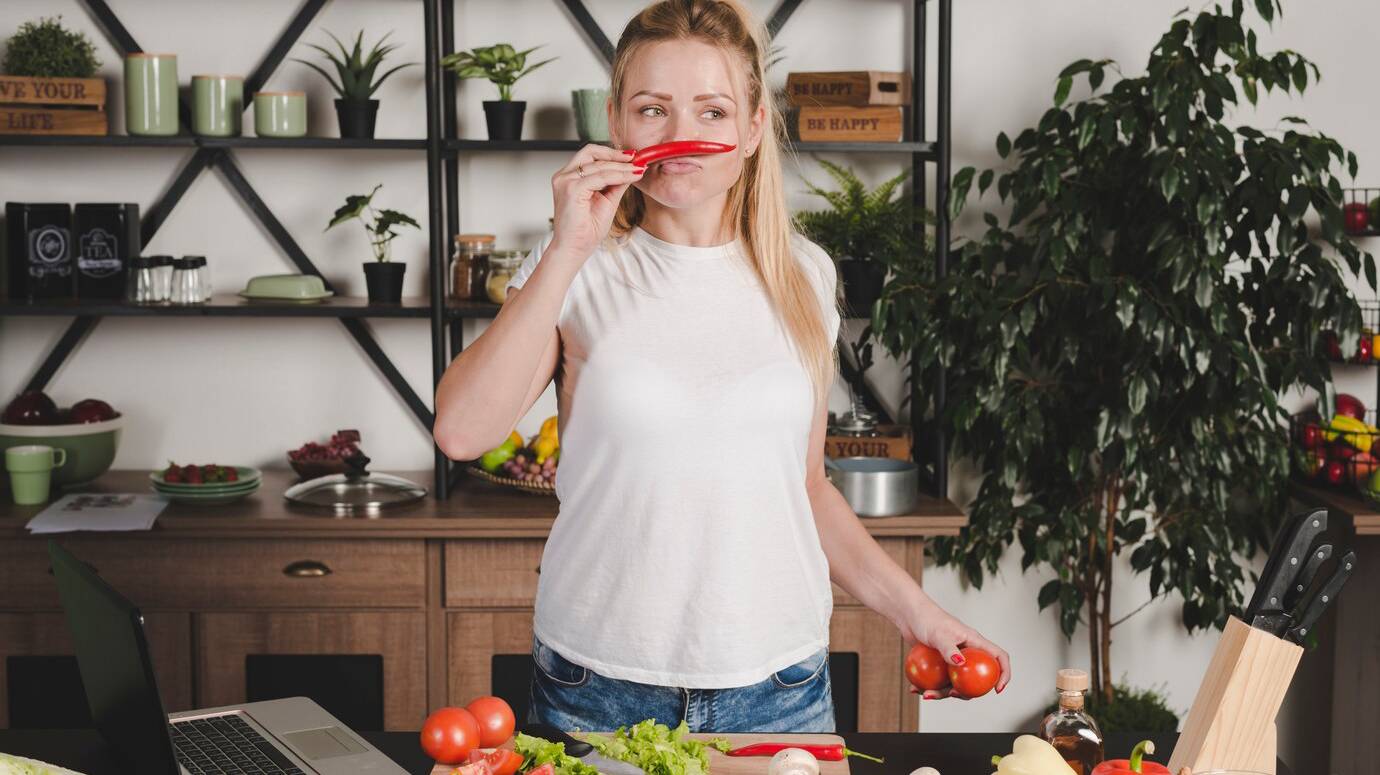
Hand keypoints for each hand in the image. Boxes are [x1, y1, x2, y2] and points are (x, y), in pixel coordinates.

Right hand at [549, 143, 644, 260]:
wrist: (575, 249)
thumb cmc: (585, 230)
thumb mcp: (607, 201)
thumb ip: (616, 183)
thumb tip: (632, 169)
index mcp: (569, 177)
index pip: (591, 156)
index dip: (612, 154)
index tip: (633, 157)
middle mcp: (564, 176)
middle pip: (592, 153)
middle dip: (616, 154)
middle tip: (637, 159)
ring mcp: (566, 181)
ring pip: (599, 165)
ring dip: (622, 167)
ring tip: (638, 170)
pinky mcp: (572, 189)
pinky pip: (600, 177)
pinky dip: (619, 175)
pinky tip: (631, 177)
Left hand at [898, 598, 1010, 699]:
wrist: (909, 615)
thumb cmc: (927, 619)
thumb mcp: (939, 634)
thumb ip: (949, 649)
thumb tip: (960, 663)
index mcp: (975, 643)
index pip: (999, 657)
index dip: (1003, 673)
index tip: (997, 690)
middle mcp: (967, 653)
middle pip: (977, 678)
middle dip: (967, 692)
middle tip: (952, 694)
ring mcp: (953, 660)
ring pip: (955, 683)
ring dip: (942, 693)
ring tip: (927, 694)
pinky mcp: (939, 664)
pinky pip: (938, 680)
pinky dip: (928, 687)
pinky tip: (915, 690)